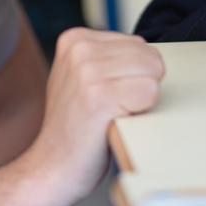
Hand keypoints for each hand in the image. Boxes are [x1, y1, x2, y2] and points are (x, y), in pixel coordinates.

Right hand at [25, 28, 163, 202]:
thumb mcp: (81, 77)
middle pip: (150, 56)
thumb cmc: (75, 126)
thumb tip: (150, 53)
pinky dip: (142, 112)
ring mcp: (87, 71)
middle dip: (140, 84)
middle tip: (110, 108)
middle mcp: (80, 49)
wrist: (51, 167)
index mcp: (76, 39)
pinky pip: (150, 92)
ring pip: (154, 73)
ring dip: (141, 100)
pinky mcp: (99, 96)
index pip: (140, 44)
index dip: (132, 75)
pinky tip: (114, 122)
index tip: (104, 95)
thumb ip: (108, 57)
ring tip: (111, 113)